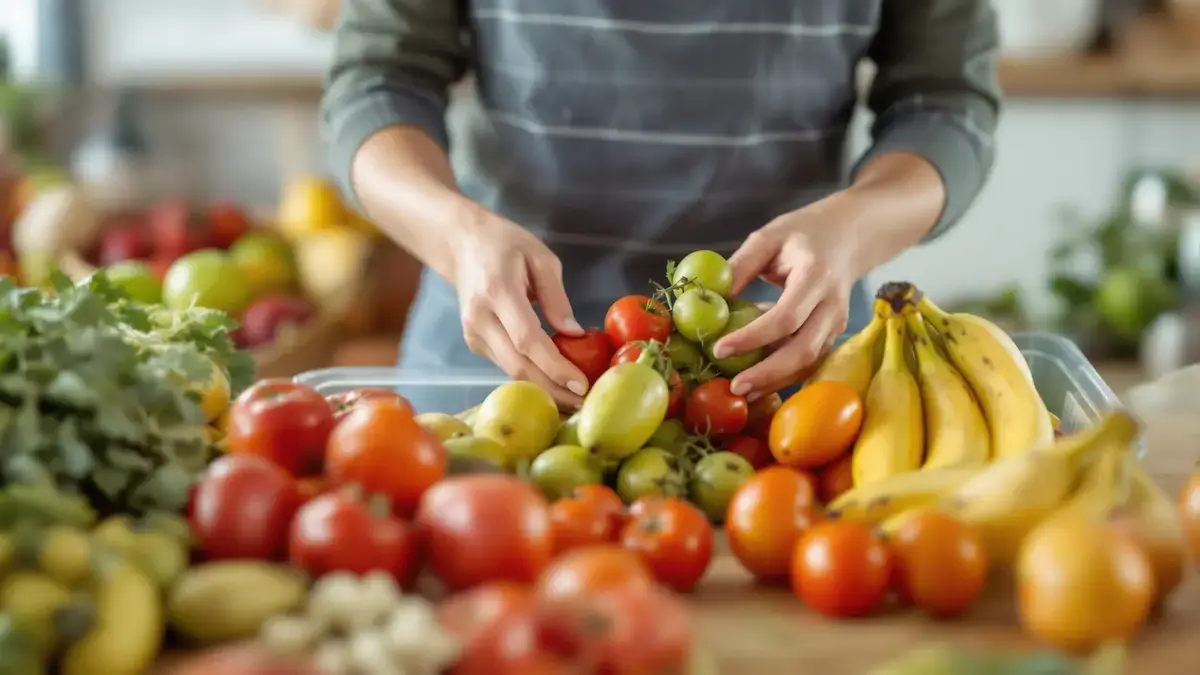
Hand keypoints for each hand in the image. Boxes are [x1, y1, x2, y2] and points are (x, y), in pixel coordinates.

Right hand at [451, 213, 588, 406]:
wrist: (461, 245)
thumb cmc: (505, 244)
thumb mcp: (540, 258)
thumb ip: (556, 297)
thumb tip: (575, 334)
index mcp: (498, 292)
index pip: (527, 340)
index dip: (555, 366)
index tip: (581, 383)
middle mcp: (480, 318)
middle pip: (517, 366)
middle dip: (552, 389)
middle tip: (583, 402)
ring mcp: (473, 334)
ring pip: (510, 372)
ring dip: (543, 388)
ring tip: (573, 397)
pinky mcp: (474, 342)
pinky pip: (506, 365)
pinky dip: (531, 376)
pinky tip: (553, 381)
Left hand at [712, 195, 864, 399]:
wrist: (849, 235)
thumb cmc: (803, 234)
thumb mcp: (768, 238)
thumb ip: (740, 267)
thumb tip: (709, 299)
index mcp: (816, 275)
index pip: (786, 317)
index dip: (752, 337)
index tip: (719, 348)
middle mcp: (832, 304)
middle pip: (803, 350)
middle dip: (768, 373)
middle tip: (734, 387)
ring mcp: (837, 322)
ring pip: (809, 362)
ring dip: (776, 381)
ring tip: (743, 393)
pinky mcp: (834, 334)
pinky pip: (811, 361)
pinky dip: (785, 376)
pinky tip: (759, 384)